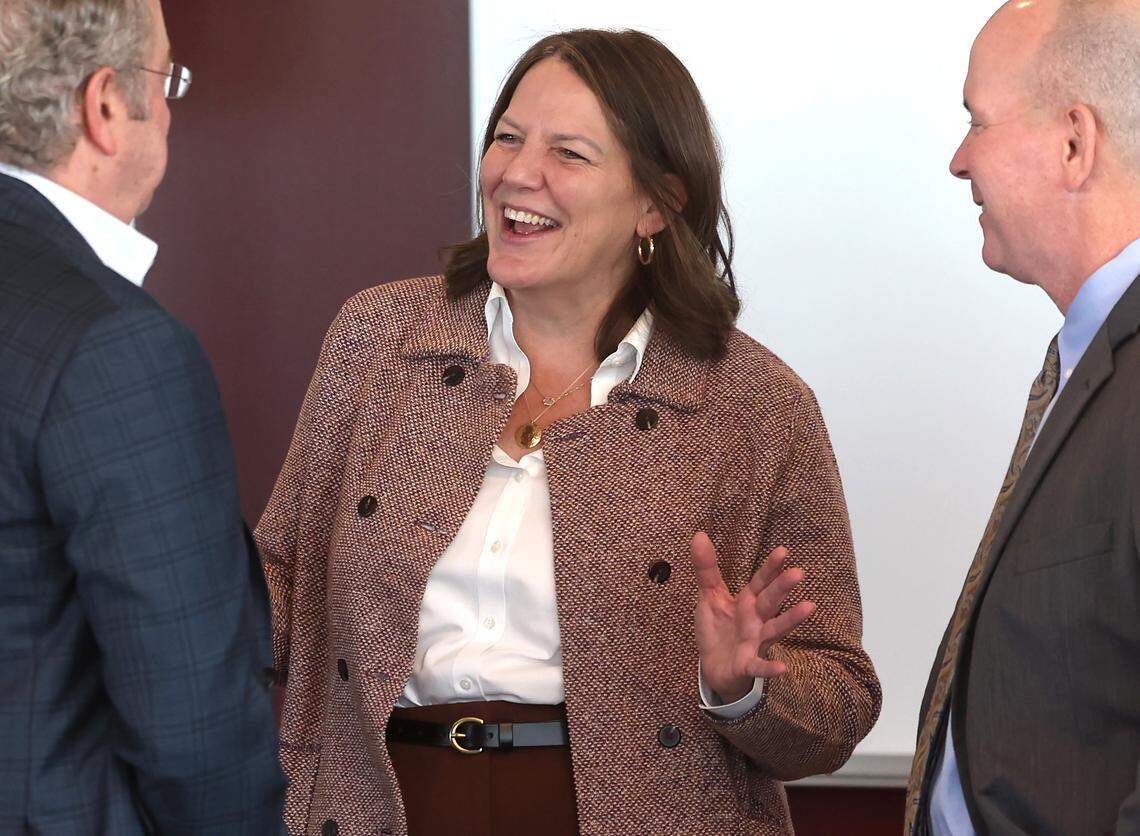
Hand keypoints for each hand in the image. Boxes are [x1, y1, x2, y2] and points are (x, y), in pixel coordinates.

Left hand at [691, 532, 816, 703]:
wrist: (715, 668)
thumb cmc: (718, 629)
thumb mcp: (709, 596)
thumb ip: (706, 568)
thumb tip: (699, 534)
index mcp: (747, 602)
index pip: (760, 582)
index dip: (770, 568)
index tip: (783, 551)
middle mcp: (756, 620)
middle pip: (770, 601)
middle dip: (782, 588)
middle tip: (798, 573)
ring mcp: (754, 642)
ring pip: (774, 629)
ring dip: (791, 620)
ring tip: (809, 607)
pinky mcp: (747, 664)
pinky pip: (759, 666)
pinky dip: (769, 668)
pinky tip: (783, 669)